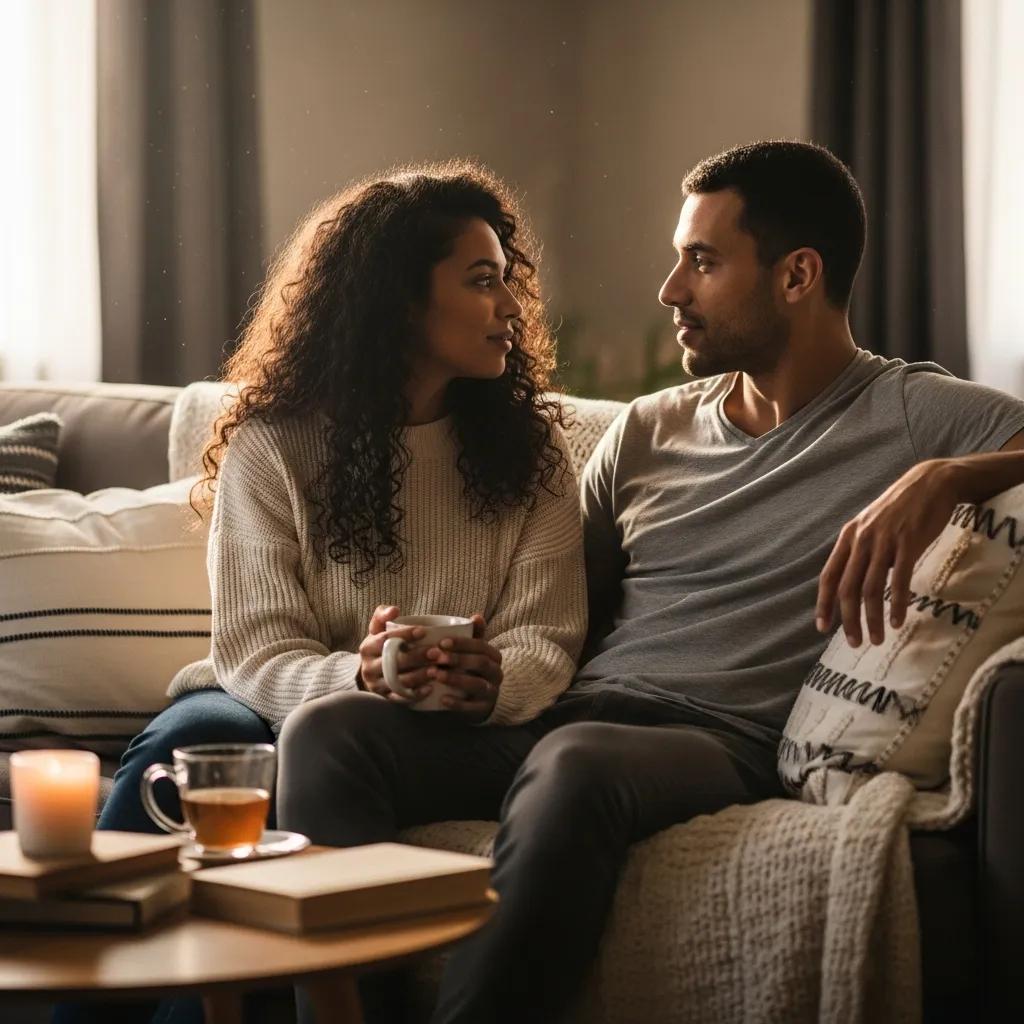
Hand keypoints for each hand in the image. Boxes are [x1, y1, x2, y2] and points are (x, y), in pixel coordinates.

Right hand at [357, 605, 432, 703]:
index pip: (385, 639)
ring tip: (437, 670)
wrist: (369, 673)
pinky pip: (400, 698)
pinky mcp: (384, 698)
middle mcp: (369, 667)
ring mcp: (376, 685)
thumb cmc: (379, 646)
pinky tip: (430, 688)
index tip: (423, 631)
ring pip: (398, 681)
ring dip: (419, 676)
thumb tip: (394, 610)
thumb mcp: (377, 629)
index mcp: (367, 647)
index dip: (404, 635)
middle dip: (417, 657)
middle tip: (437, 652)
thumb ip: (382, 615)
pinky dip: (415, 694)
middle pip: (393, 662)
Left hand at [425, 613, 502, 720]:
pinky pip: (472, 707)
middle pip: (481, 664)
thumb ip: (475, 635)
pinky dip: (458, 703)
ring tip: (437, 675)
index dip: (462, 644)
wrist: (484, 699)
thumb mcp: (476, 651)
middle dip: (458, 659)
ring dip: (456, 679)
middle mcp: (497, 673)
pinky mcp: (484, 709)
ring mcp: (492, 692)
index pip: (481, 646)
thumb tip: (476, 616)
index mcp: (494, 656)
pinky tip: (442, 699)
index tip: (442, 642)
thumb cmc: (474, 669)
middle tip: (436, 657)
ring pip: (478, 685)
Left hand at [816, 460, 959, 646]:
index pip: (828, 577)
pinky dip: (897, 604)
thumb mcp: (871, 527)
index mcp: (848, 538)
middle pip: (847, 588)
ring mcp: (884, 541)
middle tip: (855, 643)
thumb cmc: (899, 510)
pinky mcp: (908, 543)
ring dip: (872, 619)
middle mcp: (861, 540)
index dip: (824, 604)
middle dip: (848, 620)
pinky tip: (898, 621)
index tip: (822, 628)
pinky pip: (899, 580)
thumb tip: (855, 585)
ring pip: (871, 589)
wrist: (929, 483)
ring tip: (877, 639)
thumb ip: (861, 553)